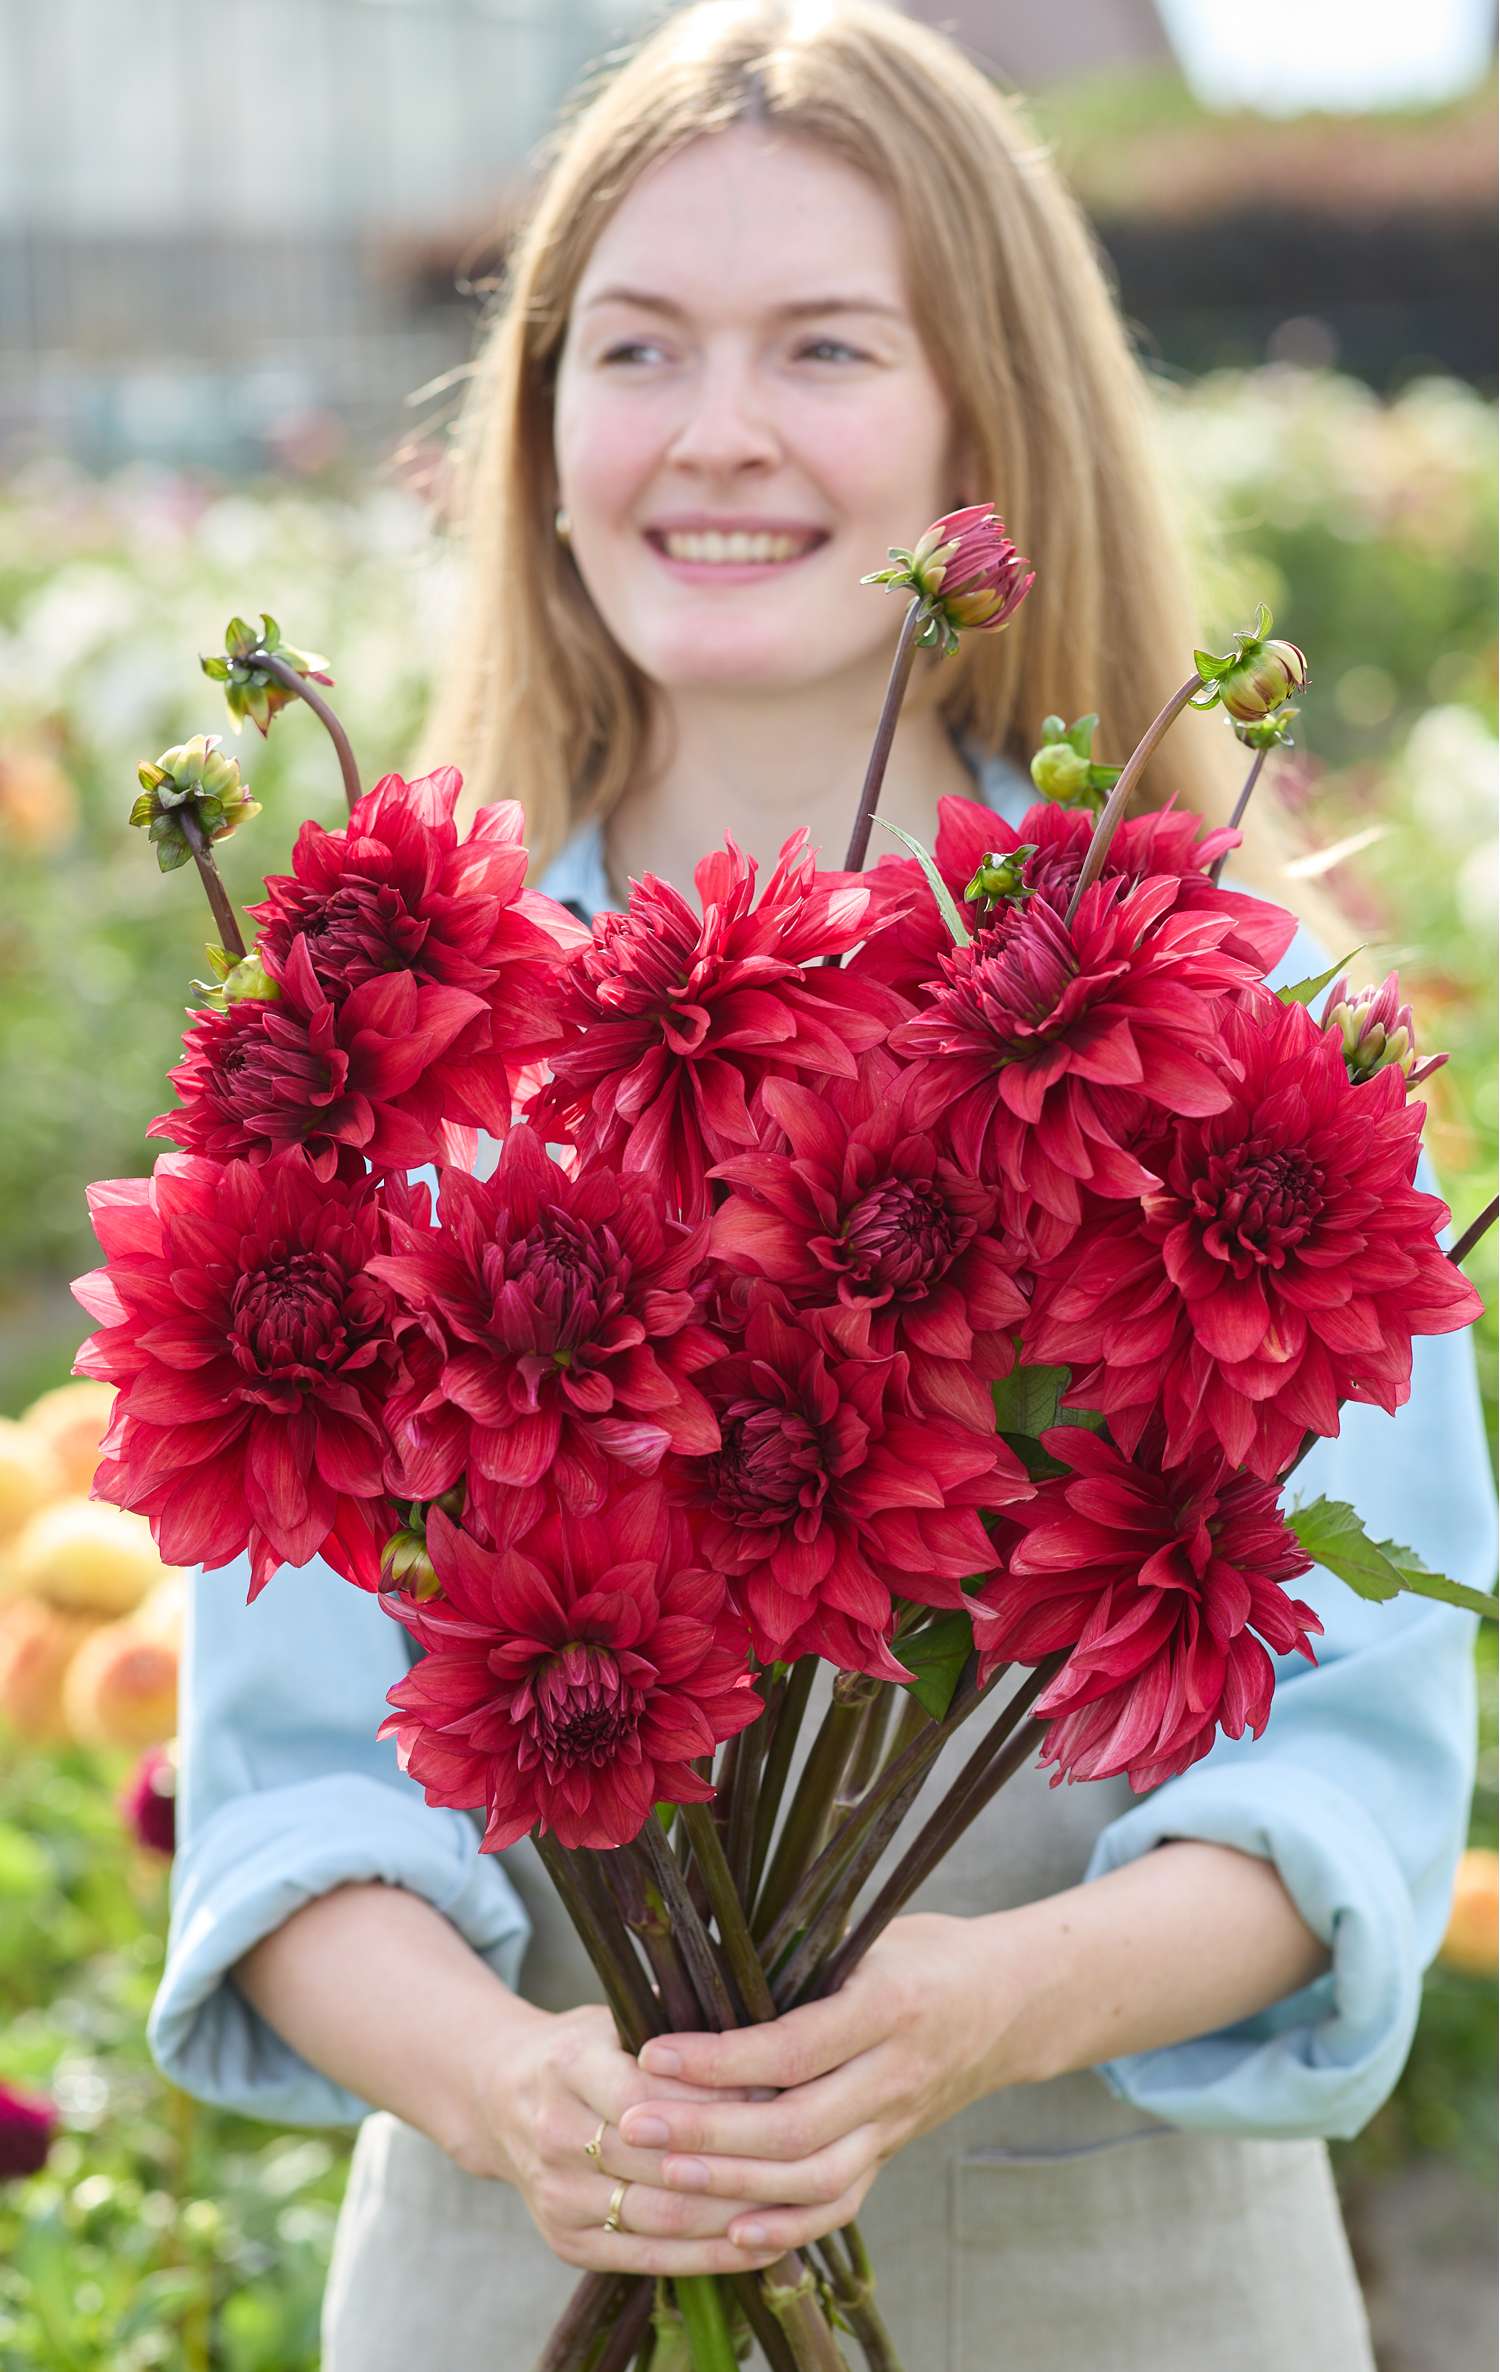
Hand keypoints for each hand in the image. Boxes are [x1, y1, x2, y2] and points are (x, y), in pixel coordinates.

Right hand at [474, 2001, 793, 2277]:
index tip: (783, 2088)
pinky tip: (760, 2240)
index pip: (653, 2094)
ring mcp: (557, 2195)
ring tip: (798, 2198)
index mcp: (568, 2064)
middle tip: (807, 2149)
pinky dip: (711, 2254)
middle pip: (663, 2163)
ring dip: (736, 2214)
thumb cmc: (585, 2047)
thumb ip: (678, 2016)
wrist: (501, 2097)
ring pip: (664, 2217)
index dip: (721, 2098)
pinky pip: (650, 2258)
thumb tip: (767, 2012)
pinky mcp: (567, 2242)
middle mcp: (555, 2133)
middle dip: (741, 2159)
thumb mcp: (618, 2013)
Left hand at [619, 1912, 1022, 2256]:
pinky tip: (733, 2233)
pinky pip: (840, 2205)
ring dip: (735, 2185)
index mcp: (889, 2007)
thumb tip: (701, 1949)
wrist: (1012, 2001)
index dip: (721, 2059)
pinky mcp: (891, 2153)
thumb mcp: (871, 1932)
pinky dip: (787, 2228)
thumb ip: (800, 1949)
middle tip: (635, 2125)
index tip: (653, 2053)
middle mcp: (896, 2074)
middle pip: (798, 2126)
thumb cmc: (927, 1952)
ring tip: (664, 2176)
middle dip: (708, 2133)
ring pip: (816, 2178)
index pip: (795, 2048)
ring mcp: (897, 2124)